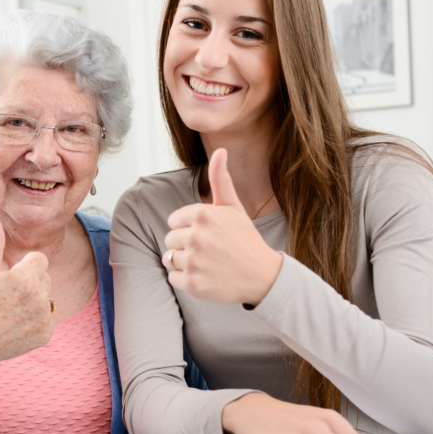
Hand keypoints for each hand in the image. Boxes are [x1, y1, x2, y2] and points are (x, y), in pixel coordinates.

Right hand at [0, 216, 52, 380]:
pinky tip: (16, 324)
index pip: (40, 259)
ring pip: (47, 297)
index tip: (10, 276)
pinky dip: (36, 320)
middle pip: (45, 277)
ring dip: (34, 300)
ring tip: (11, 309)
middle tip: (7, 295)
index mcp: (25, 277)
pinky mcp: (46, 334)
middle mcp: (39, 297)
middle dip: (30, 282)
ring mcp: (44, 317)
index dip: (24, 265)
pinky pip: (47, 317)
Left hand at [163, 148, 282, 305]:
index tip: (208, 234)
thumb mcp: (233, 208)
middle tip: (209, 250)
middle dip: (185, 245)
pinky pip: (173, 278)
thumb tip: (220, 149)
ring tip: (208, 263)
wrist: (263, 276)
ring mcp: (194, 261)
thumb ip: (221, 179)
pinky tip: (205, 276)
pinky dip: (186, 279)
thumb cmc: (244, 240)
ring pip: (170, 258)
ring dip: (185, 262)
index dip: (189, 228)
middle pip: (169, 239)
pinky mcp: (192, 284)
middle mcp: (196, 236)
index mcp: (203, 214)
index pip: (174, 221)